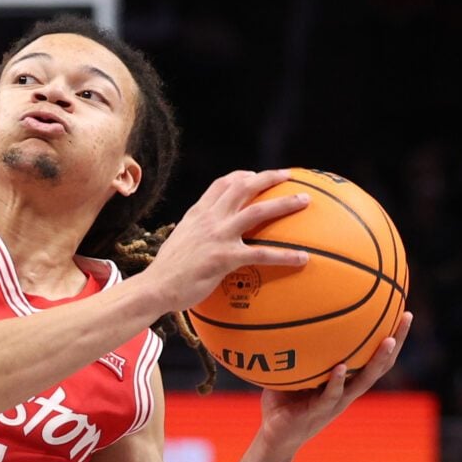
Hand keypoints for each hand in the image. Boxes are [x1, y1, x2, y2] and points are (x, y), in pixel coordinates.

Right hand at [138, 169, 311, 313]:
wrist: (156, 286)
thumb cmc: (168, 271)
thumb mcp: (180, 241)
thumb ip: (195, 233)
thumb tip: (205, 238)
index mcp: (198, 213)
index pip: (222, 184)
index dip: (242, 176)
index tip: (255, 175)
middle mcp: (210, 218)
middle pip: (244, 187)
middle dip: (269, 178)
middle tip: (289, 177)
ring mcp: (218, 235)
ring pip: (258, 211)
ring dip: (285, 203)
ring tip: (305, 201)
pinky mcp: (225, 257)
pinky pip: (262, 253)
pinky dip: (285, 255)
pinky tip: (303, 258)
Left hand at [254, 316, 411, 449]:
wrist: (274, 438)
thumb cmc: (283, 402)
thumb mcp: (294, 371)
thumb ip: (299, 350)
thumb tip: (293, 314)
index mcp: (346, 382)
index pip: (374, 357)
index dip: (391, 337)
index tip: (403, 311)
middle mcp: (347, 392)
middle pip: (380, 365)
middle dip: (397, 341)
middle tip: (407, 317)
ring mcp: (336, 403)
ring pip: (364, 381)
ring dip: (377, 360)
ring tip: (389, 341)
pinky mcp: (318, 412)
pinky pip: (331, 395)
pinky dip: (337, 381)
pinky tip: (341, 367)